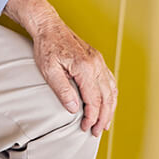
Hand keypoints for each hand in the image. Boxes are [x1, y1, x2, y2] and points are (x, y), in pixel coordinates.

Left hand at [5, 0, 116, 135]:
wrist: (49, 26)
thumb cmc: (46, 47)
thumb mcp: (49, 70)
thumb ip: (63, 90)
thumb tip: (75, 109)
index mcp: (84, 67)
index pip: (93, 99)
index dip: (91, 117)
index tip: (85, 128)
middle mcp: (96, 64)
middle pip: (106, 97)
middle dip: (103, 117)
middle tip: (96, 132)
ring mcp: (99, 61)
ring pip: (111, 90)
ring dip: (110, 108)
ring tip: (104, 124)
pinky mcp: (97, 59)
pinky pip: (109, 81)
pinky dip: (111, 95)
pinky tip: (107, 104)